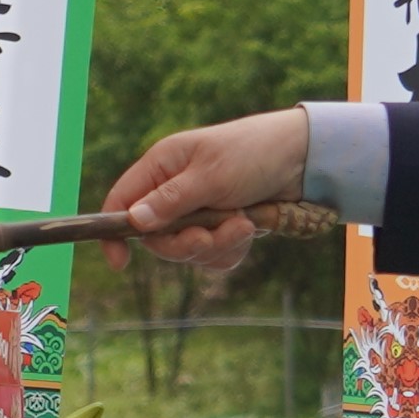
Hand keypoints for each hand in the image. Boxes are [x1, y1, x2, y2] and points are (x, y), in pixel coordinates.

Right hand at [106, 108, 314, 276]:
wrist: (304, 158)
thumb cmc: (253, 153)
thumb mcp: (210, 176)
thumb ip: (170, 201)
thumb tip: (132, 221)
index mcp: (162, 167)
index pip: (121, 202)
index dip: (114, 233)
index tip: (120, 263)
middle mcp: (174, 190)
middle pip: (156, 238)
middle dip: (186, 243)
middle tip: (211, 235)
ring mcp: (198, 210)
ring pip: (188, 250)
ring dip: (217, 244)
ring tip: (244, 224)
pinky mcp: (221, 226)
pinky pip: (214, 255)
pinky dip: (231, 248)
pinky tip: (250, 230)